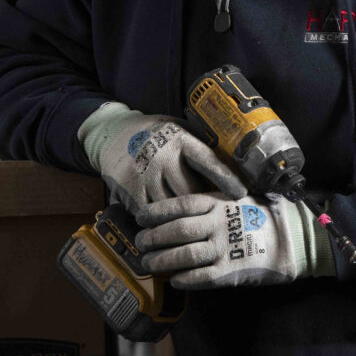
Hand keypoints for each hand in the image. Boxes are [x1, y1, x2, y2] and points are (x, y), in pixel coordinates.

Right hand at [91, 109, 246, 212]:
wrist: (113, 133)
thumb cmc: (156, 132)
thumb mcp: (179, 128)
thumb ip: (198, 143)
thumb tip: (231, 158)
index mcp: (179, 140)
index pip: (208, 161)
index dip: (226, 178)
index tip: (241, 193)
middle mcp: (162, 158)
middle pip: (191, 192)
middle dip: (203, 205)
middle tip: (217, 215)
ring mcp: (144, 176)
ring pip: (171, 207)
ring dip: (182, 217)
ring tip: (196, 227)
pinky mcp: (129, 191)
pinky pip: (151, 215)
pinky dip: (161, 220)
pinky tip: (169, 224)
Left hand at [135, 192, 297, 288]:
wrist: (293, 237)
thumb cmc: (263, 214)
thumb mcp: (238, 198)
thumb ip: (214, 202)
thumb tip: (182, 208)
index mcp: (219, 201)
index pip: (181, 204)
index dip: (157, 211)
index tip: (140, 216)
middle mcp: (218, 222)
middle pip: (177, 230)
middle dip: (154, 237)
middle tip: (139, 242)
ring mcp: (225, 246)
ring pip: (185, 255)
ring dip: (163, 260)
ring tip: (149, 264)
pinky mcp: (232, 270)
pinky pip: (202, 277)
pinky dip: (185, 279)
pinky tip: (174, 280)